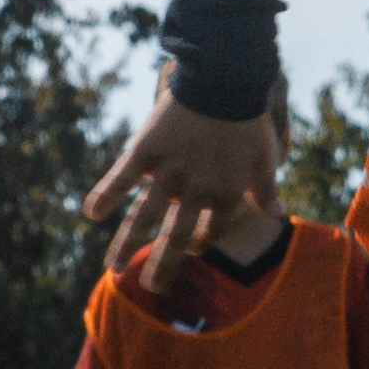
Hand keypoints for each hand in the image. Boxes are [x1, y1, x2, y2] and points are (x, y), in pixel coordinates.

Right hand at [80, 75, 281, 280]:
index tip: (190, 248)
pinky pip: (120, 180)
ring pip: (143, 220)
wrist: (223, 80)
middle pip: (175, 240)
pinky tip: (91, 214)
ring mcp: (167, 175)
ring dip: (125, 247)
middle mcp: (194, 193)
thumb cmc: (248, 118)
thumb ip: (266, 190)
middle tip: (151, 288)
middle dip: (161, 267)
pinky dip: (104, 196)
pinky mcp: (145, 153)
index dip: (199, 244)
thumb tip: (278, 216)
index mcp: (225, 196)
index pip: (210, 233)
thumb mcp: (265, 157)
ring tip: (112, 270)